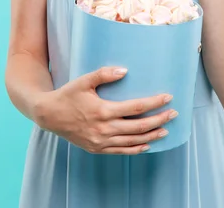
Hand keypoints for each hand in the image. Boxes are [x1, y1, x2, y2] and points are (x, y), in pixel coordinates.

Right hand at [34, 67, 177, 154]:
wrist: (49, 115)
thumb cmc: (68, 95)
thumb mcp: (84, 80)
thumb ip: (104, 74)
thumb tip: (125, 71)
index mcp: (103, 110)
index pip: (136, 107)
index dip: (154, 103)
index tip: (168, 97)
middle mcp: (104, 128)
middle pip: (139, 126)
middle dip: (159, 120)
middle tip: (174, 114)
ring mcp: (101, 141)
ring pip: (132, 141)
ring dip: (151, 136)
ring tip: (166, 130)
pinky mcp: (97, 148)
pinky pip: (121, 151)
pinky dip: (136, 149)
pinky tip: (147, 145)